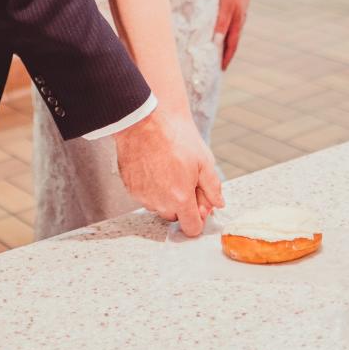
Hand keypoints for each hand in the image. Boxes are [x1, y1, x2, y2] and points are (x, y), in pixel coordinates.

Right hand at [115, 107, 223, 236]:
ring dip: (164, 195)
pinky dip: (151, 186)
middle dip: (182, 204)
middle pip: (174, 216)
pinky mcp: (130, 187)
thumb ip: (212, 188)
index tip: (199, 205)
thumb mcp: (204, 161)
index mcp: (181, 199)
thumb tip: (218, 203)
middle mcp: (160, 202)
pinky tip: (155, 167)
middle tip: (185, 179)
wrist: (146, 121)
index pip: (191, 228)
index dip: (198, 219)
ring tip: (168, 169)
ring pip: (158, 205)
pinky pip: (144, 195)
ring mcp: (142, 195)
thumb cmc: (175, 137)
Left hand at [214, 0, 253, 69]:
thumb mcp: (224, 6)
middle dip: (226, 54)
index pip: (231, 45)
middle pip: (232, 42)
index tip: (222, 69)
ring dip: (225, 44)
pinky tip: (220, 33)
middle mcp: (239, 22)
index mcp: (237, 23)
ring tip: (218, 53)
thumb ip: (221, 23)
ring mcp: (239, 16)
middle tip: (219, 65)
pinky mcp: (236, 10)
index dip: (226, 57)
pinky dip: (225, 34)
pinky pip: (230, 26)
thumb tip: (217, 40)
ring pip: (231, 34)